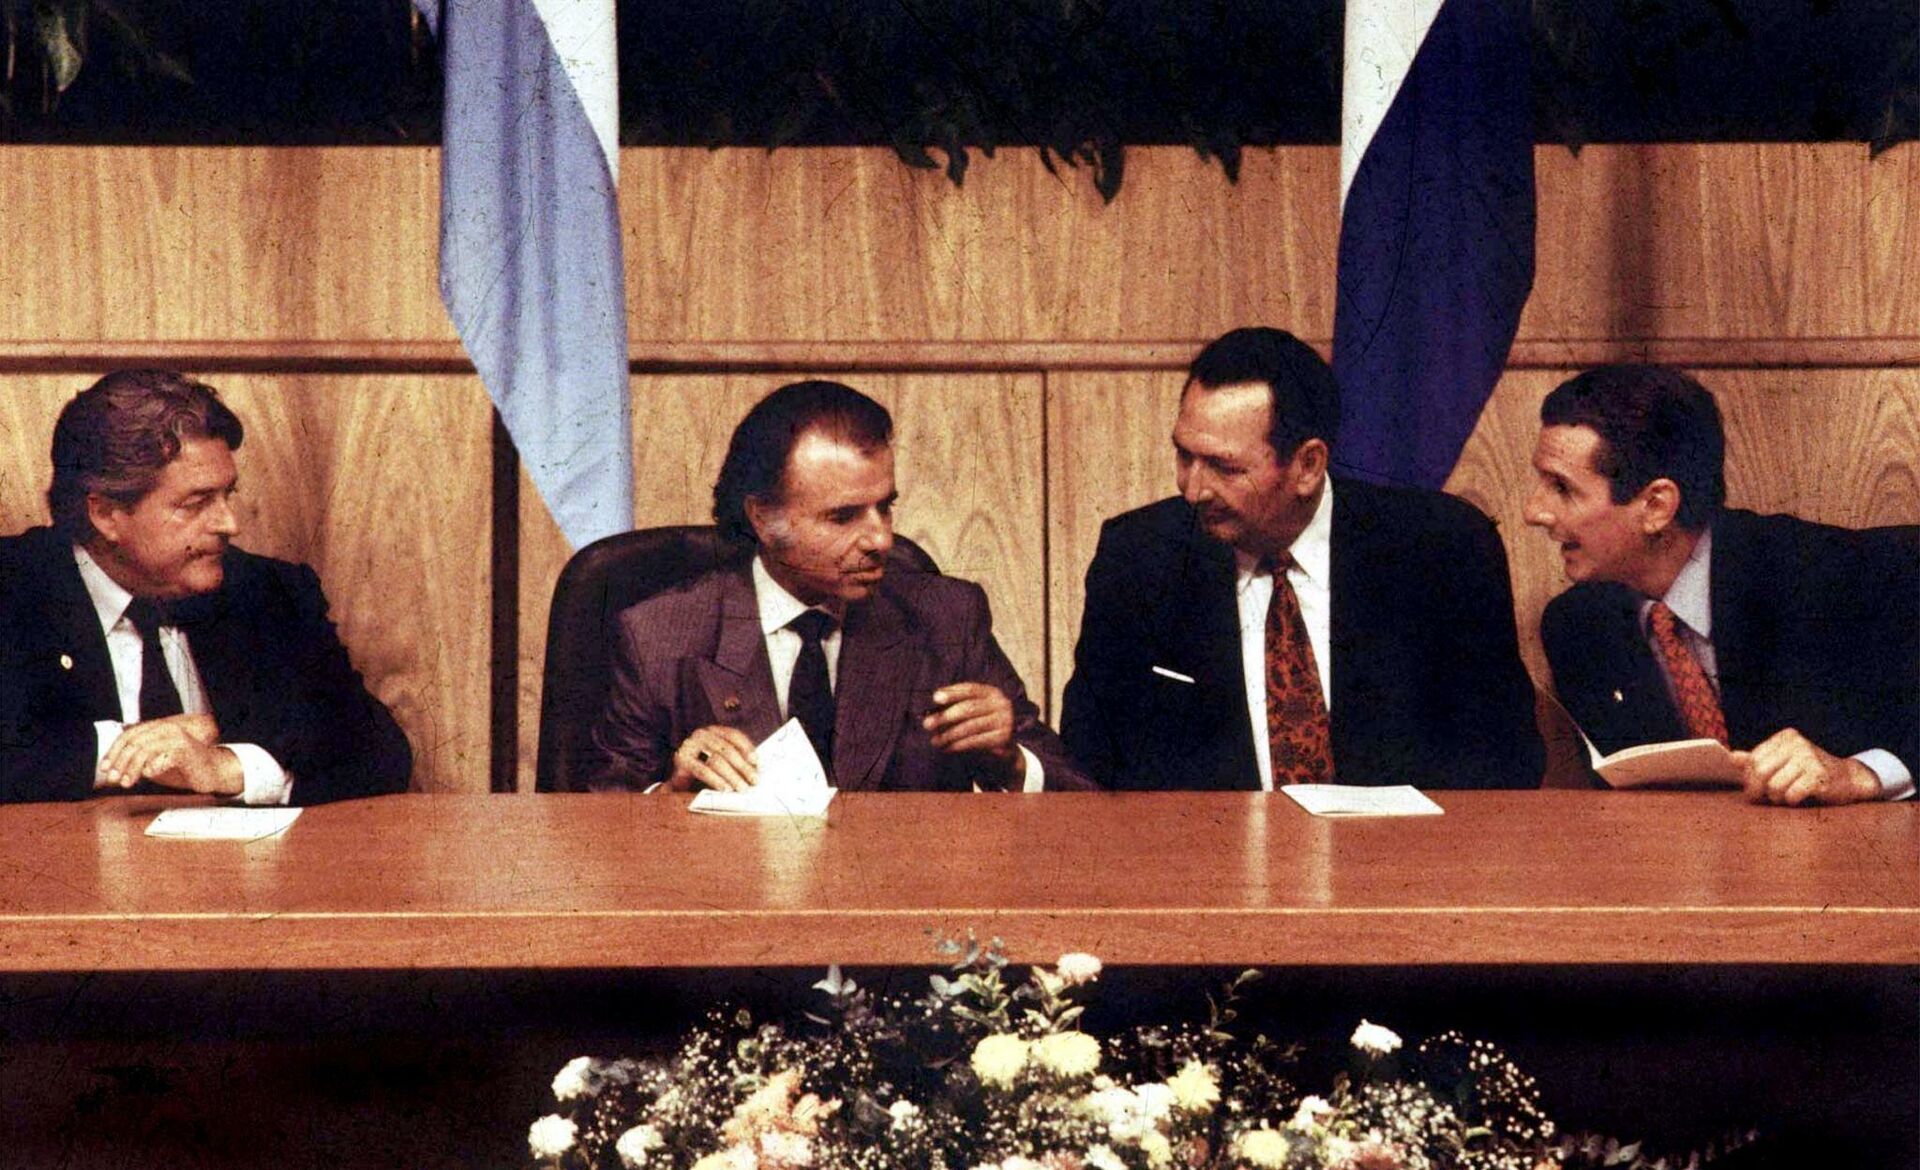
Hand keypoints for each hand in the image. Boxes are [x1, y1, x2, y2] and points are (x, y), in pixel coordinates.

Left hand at [95, 714, 241, 795]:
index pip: (128, 736)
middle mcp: (167, 730)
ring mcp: (177, 740)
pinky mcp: (186, 751)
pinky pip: (163, 758)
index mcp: (158, 729)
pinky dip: (153, 768)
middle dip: (120, 762)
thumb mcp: (156, 761)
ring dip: (132, 768)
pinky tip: (149, 775)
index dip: (113, 752)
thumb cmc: (184, 767)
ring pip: (145, 750)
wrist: (212, 771)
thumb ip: (139, 760)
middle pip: (134, 743)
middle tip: (113, 778)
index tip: (105, 768)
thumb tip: (114, 768)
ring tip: (127, 782)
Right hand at [667, 725, 757, 791]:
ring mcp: (690, 745)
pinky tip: (725, 788)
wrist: (680, 783)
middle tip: (754, 780)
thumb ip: (737, 761)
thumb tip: (757, 768)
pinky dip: (716, 780)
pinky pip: (702, 770)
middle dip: (743, 767)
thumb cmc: (705, 771)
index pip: (734, 735)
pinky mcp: (681, 760)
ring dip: (732, 776)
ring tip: (741, 788)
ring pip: (716, 760)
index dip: (747, 748)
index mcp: (713, 731)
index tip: (757, 763)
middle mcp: (701, 734)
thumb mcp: (723, 762)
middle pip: (727, 749)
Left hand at [921, 681, 1023, 782]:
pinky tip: (948, 748)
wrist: (1007, 743)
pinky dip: (959, 745)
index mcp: (992, 692)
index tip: (935, 698)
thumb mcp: (976, 708)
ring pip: (971, 727)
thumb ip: (958, 703)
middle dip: (945, 717)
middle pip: (969, 708)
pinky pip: (976, 741)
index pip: (970, 689)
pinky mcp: (1003, 738)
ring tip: (935, 741)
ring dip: (949, 735)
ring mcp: (1004, 721)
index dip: (952, 693)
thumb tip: (933, 704)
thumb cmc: (984, 722)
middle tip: (927, 724)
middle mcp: (1000, 704)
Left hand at [1733, 728, 1881, 806]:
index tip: (1754, 790)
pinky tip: (1798, 798)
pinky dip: (1791, 801)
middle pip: (1760, 772)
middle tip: (1765, 798)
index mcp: (1786, 737)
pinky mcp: (1820, 776)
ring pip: (1774, 786)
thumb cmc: (1810, 772)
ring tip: (1785, 797)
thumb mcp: (1784, 762)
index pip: (1753, 759)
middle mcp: (1797, 744)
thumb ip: (1759, 760)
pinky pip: (1791, 794)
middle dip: (1758, 790)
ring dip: (1776, 798)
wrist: (1849, 779)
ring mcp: (1810, 758)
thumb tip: (1732, 758)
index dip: (1749, 779)